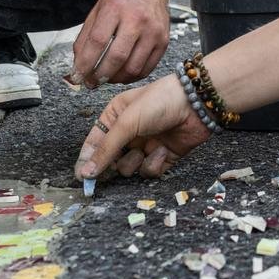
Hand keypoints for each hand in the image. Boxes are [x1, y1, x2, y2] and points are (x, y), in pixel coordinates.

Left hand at [71, 0, 171, 87]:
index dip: (85, 63)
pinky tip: (122, 74)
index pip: (98, 42)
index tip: (78, 76)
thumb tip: (77, 66)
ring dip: (115, 79)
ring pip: (133, 67)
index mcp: (115, 9)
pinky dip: (132, 77)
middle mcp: (137, 20)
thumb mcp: (97, 9)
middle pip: (117, 57)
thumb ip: (85, 38)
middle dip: (100, 76)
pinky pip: (147, 68)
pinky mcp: (164, 41)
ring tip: (106, 78)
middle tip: (91, 83)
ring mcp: (153, 31)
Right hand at [75, 77, 211, 180]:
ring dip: (134, 163)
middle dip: (112, 164)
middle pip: (110, 160)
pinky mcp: (162, 156)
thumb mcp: (127, 122)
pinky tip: (163, 150)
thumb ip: (106, 149)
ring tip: (144, 151)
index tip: (81, 177)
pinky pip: (149, 171)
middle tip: (114, 167)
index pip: (94, 142)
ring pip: (128, 168)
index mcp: (115, 117)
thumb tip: (85, 173)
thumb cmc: (158, 102)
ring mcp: (145, 145)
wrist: (196, 103)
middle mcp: (128, 132)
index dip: (87, 160)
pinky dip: (154, 164)